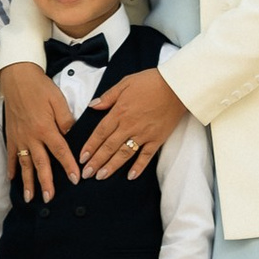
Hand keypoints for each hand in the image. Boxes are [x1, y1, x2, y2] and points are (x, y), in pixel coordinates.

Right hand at [0, 61, 78, 200]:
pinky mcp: (11, 135)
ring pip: (25, 164)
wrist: (17, 77)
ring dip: (27, 182)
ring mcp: (20, 137)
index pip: (60, 151)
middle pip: (40, 163)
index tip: (76, 180)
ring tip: (30, 198)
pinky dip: (12, 168)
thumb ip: (66, 119)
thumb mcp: (58, 99)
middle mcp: (31, 136)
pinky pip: (11, 155)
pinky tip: (13, 179)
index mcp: (45, 127)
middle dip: (46, 182)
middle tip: (50, 198)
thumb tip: (72, 136)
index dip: (69, 166)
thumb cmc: (40, 87)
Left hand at [79, 65, 186, 180]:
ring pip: (124, 154)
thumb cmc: (151, 81)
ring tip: (101, 176)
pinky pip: (146, 156)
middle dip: (96, 161)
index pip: (100, 132)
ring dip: (112, 166)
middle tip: (87, 173)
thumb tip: (92, 106)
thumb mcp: (125, 83)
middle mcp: (129, 125)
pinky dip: (139, 167)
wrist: (176, 86)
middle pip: (109, 146)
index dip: (90, 146)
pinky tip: (130, 177)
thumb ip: (108, 96)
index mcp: (120, 111)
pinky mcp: (157, 139)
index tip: (82, 157)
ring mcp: (144, 134)